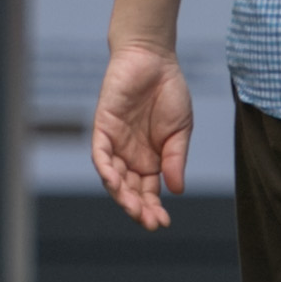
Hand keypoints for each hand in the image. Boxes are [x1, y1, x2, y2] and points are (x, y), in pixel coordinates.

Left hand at [89, 40, 194, 228]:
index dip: (153, 208)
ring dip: (121, 194)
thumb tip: (176, 191)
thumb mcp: (181, 130)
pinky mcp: (103, 127)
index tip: (162, 223)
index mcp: (151, 160)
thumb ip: (176, 159)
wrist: (154, 59)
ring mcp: (116, 143)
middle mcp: (131, 156)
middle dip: (137, 207)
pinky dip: (105, 168)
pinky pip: (99, 153)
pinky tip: (114, 182)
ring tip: (132, 207)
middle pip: (130, 190)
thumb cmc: (169, 92)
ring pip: (113, 177)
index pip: (148, 192)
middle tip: (147, 221)